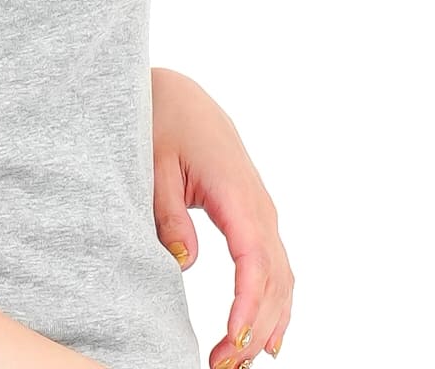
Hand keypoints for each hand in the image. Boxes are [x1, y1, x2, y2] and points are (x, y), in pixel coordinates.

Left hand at [149, 67, 294, 365]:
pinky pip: (275, 266)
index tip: (232, 339)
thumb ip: (168, 212)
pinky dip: (274, 304)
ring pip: (281, 277)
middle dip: (254, 328)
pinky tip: (265, 337)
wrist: (179, 93)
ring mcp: (261, 211)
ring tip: (239, 363)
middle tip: (223, 366)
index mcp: (235, 191)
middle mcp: (258, 205)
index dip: (247, 304)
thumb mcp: (153, 162)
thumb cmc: (163, 121)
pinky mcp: (254, 215)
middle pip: (273, 278)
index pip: (254, 258)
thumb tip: (184, 261)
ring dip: (266, 323)